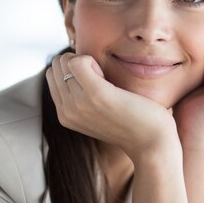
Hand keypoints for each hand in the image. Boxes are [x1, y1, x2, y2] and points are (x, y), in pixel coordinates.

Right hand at [46, 53, 178, 161]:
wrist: (151, 143)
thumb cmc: (132, 123)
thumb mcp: (98, 114)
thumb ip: (83, 98)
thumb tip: (76, 67)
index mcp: (65, 115)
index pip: (53, 75)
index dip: (72, 69)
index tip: (94, 79)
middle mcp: (66, 110)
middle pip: (56, 66)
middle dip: (76, 62)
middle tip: (100, 77)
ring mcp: (78, 103)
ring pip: (64, 62)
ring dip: (85, 61)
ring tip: (104, 78)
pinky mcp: (95, 93)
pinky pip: (77, 61)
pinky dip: (90, 59)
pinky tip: (105, 75)